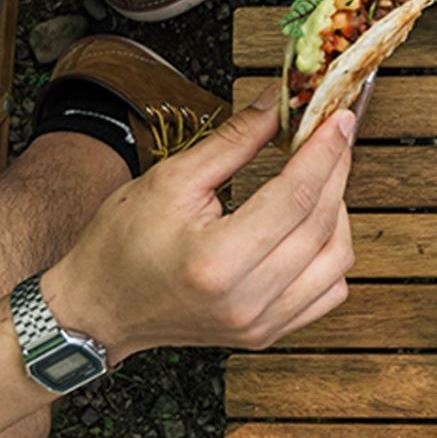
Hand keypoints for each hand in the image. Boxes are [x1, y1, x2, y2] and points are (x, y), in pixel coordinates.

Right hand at [42, 89, 355, 361]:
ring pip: (336, 260)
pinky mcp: (267, 334)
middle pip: (322, 225)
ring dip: (339, 211)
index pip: (295, 197)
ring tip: (319, 179)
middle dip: (335, 171)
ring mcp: (259, 325)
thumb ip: (234, 140)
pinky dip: (331, 253)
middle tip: (333, 136)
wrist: (97, 310)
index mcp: (216, 261)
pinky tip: (312, 225)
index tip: (339, 119)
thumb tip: (278, 103)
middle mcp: (245, 301)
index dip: (323, 152)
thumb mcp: (171, 179)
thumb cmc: (122, 244)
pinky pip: (328, 292)